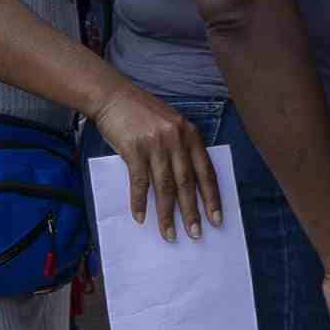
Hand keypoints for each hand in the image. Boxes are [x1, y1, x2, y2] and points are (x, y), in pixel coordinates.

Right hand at [95, 84, 217, 238]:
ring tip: (169, 234)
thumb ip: (180, 148)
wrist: (113, 96)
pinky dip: (139, 202)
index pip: (206, 172)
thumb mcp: (170, 125)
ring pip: (165, 186)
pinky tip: (141, 217)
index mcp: (190, 134)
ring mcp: (155, 144)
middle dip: (192, 212)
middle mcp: (176, 139)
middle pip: (187, 183)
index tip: (217, 219)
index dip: (212, 198)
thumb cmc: (142, 113)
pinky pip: (139, 182)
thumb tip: (186, 185)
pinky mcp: (134, 149)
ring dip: (167, 214)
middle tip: (195, 234)